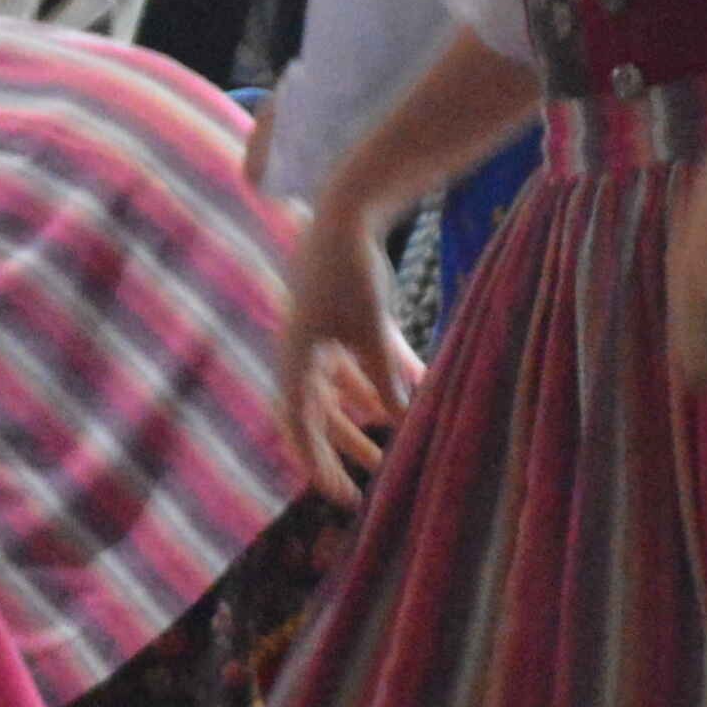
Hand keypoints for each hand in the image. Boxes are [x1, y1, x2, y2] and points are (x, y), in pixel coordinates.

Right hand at [272, 197, 421, 498]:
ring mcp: (322, 335)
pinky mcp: (345, 318)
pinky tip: (412, 399)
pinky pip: (361, 362)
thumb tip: (398, 424)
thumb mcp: (372, 334)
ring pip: (341, 392)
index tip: (340, 499)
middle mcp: (302, 353)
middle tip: (357, 492)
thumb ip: (384, 381)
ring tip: (386, 455)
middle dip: (339, 454)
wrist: (348, 207)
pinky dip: (382, 380)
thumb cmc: (352, 274)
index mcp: (294, 360)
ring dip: (362, 422)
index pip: (299, 428)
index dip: (318, 467)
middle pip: (318, 417)